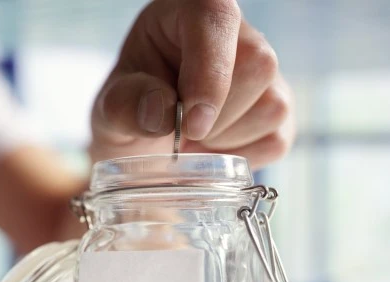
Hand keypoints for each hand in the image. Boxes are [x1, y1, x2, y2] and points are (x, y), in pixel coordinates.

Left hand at [89, 0, 294, 168]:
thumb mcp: (109, 107)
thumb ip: (124, 105)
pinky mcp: (280, 112)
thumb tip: (160, 113)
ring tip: (191, 140)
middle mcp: (236, 34)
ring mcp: (266, 74)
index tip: (190, 123)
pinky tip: (211, 149)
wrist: (142, 142)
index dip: (209, 74)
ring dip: (225, 140)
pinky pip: (276, 139)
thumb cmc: (129, 110)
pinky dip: (239, 157)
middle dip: (215, 117)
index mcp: (190, 11)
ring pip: (272, 106)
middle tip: (177, 133)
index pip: (216, 20)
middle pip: (257, 66)